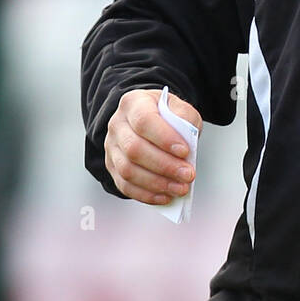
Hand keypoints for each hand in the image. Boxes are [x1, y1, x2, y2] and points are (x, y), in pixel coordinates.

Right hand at [104, 88, 201, 204]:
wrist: (148, 120)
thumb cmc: (166, 116)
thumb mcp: (180, 108)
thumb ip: (186, 119)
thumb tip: (187, 143)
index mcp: (134, 103)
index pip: (144, 120)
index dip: (164, 138)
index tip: (185, 152)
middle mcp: (117, 124)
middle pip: (134, 148)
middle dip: (164, 165)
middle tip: (188, 175)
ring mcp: (111, 147)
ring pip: (128, 170)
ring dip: (157, 183)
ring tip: (181, 188)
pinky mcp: (112, 167)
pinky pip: (125, 185)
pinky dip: (146, 194)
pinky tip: (165, 197)